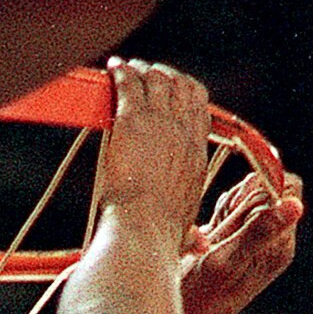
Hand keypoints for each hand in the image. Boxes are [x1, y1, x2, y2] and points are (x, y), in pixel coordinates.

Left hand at [96, 57, 216, 239]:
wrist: (143, 229)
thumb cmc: (160, 235)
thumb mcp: (182, 229)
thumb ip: (190, 231)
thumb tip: (199, 244)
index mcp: (195, 155)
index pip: (198, 110)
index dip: (186, 94)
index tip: (172, 92)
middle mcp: (182, 133)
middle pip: (181, 87)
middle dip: (166, 75)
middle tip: (148, 74)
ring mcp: (159, 123)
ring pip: (157, 79)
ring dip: (142, 70)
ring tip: (128, 68)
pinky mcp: (133, 120)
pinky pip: (130, 83)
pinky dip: (122, 71)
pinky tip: (113, 68)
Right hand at [179, 166, 303, 313]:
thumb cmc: (200, 297)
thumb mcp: (226, 259)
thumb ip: (259, 230)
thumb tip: (296, 206)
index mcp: (279, 244)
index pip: (287, 187)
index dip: (260, 185)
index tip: (235, 208)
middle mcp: (275, 241)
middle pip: (267, 188)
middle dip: (239, 199)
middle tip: (220, 230)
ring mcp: (258, 241)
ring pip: (248, 196)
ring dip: (227, 208)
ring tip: (213, 239)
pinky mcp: (241, 242)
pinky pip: (235, 210)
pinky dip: (219, 216)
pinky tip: (210, 240)